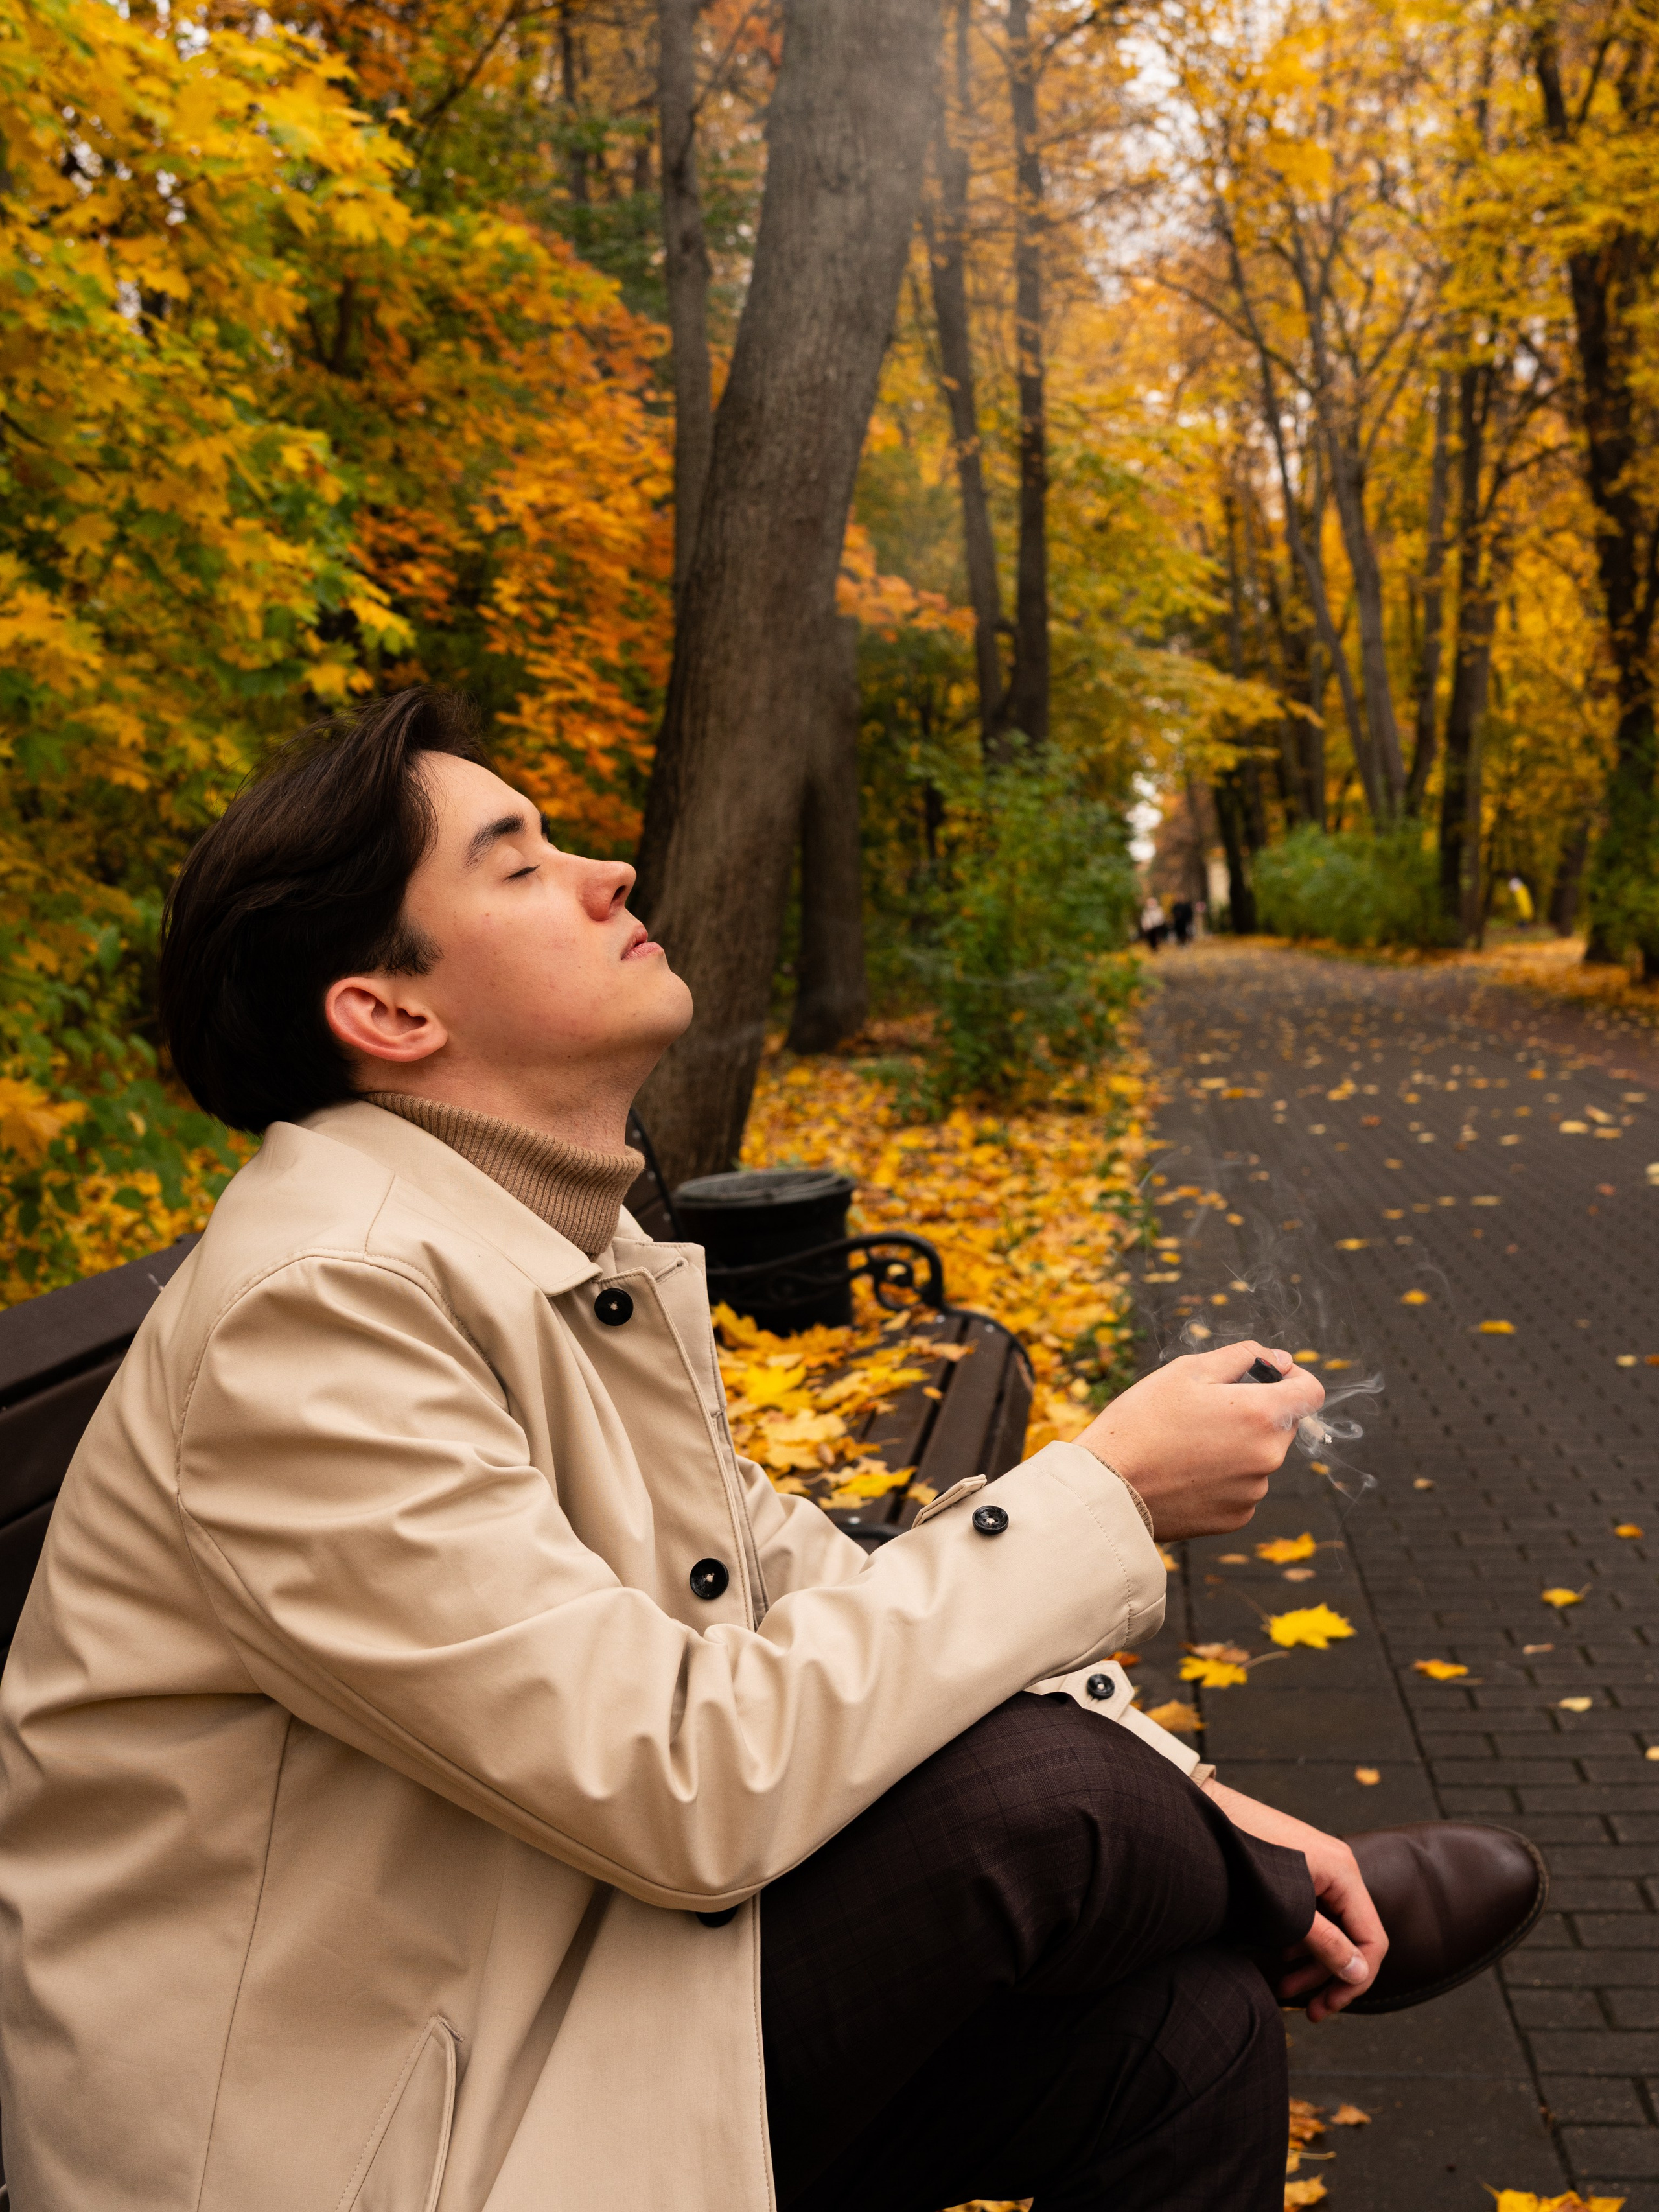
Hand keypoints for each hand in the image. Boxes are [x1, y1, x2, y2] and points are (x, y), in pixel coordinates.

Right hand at [1077, 1341, 1323, 1537]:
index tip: (1268, 1375)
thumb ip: (1242, 1357)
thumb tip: (1279, 1358)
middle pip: (1282, 1424)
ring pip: (1259, 1457)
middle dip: (1255, 1412)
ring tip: (1186, 1444)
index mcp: (1261, 1415)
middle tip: (1204, 1409)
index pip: (1311, 1391)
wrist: (1108, 1488)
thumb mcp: (1186, 1371)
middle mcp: (1268, 1457)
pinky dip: (1223, 1477)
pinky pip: (1242, 1488)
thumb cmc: (1143, 1421)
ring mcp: (1254, 1492)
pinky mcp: (1237, 1518)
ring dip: (1237, 1445)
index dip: (1294, 1376)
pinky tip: (1185, 1473)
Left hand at [1201, 1779, 1387, 2021]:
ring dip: (1312, 1963)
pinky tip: (1280, 1957)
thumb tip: (1360, 1974)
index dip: (1357, 1980)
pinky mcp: (1295, 1870)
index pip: (1372, 1938)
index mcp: (1344, 1873)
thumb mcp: (1289, 1912)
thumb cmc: (1245, 1861)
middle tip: (1310, 2012)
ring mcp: (1316, 1867)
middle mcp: (1337, 1868)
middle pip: (1351, 1936)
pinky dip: (1300, 1940)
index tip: (1328, 2006)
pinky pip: (1311, 1913)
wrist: (1203, 1821)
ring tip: (1285, 1989)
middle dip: (1331, 1977)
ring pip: (1329, 1927)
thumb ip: (1328, 1945)